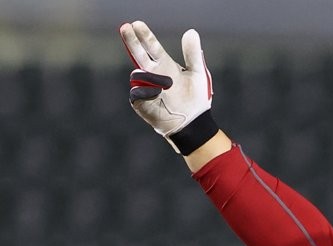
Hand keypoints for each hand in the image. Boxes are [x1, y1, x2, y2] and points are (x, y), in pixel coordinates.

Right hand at [120, 21, 214, 152]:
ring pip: (139, 74)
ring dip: (151, 76)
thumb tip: (191, 31)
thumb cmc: (197, 100)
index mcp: (165, 64)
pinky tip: (158, 92)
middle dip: (132, 41)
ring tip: (168, 85)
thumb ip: (193, 54)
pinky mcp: (142, 103)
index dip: (144, 35)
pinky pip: (137, 93)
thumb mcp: (198, 74)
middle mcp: (153, 74)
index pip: (151, 46)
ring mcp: (146, 87)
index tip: (137, 24)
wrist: (194, 125)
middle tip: (125, 27)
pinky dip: (145, 91)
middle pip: (138, 54)